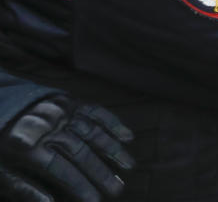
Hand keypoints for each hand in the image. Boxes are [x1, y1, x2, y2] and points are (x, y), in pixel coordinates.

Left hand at [0, 96, 133, 201]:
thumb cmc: (0, 144)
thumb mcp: (1, 170)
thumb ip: (24, 187)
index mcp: (28, 145)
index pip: (60, 169)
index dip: (79, 185)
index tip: (95, 201)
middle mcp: (50, 126)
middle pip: (80, 152)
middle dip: (101, 172)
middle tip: (118, 189)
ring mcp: (62, 111)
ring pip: (93, 132)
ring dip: (113, 149)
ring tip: (129, 166)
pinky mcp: (71, 101)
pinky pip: (96, 111)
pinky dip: (113, 123)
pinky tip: (127, 136)